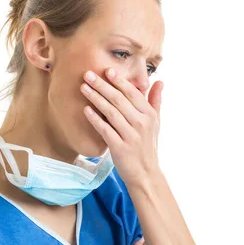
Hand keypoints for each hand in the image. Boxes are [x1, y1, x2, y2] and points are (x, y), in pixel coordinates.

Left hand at [81, 68, 162, 184]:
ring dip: (96, 98)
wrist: (145, 173)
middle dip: (102, 85)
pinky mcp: (119, 147)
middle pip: (119, 99)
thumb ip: (155, 101)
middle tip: (88, 74)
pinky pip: (105, 130)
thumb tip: (160, 82)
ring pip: (110, 112)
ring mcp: (130, 135)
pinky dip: (95, 119)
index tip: (107, 70)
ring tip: (83, 88)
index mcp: (149, 115)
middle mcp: (141, 123)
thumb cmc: (147, 146)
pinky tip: (85, 110)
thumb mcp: (156, 123)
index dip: (119, 81)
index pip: (133, 93)